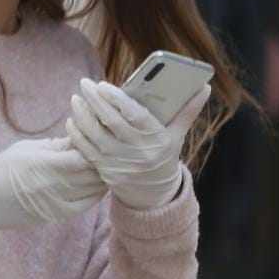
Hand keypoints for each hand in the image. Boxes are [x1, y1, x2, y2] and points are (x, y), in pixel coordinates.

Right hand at [0, 138, 106, 232]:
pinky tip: (98, 185)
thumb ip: (56, 144)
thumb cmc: (3, 168)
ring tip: (106, 166)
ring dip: (102, 177)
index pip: (83, 154)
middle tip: (107, 151)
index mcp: (45, 163)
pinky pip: (85, 205)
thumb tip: (80, 136)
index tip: (97, 136)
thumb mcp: (27, 148)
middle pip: (93, 172)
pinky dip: (96, 194)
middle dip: (102, 160)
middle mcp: (54, 183)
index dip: (94, 145)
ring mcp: (56, 201)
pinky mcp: (56, 214)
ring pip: (93, 189)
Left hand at [66, 78, 209, 210]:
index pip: (135, 115)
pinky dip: (76, 134)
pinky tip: (72, 119)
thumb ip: (188, 111)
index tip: (104, 85)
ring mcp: (118, 161)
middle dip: (95, 100)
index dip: (118, 99)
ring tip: (76, 98)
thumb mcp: (177, 136)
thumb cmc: (164, 157)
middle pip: (111, 121)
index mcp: (156, 138)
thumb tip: (205, 87)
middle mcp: (136, 150)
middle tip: (85, 83)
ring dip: (82, 115)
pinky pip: (85, 150)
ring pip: (94, 134)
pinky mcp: (103, 170)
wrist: (152, 195)